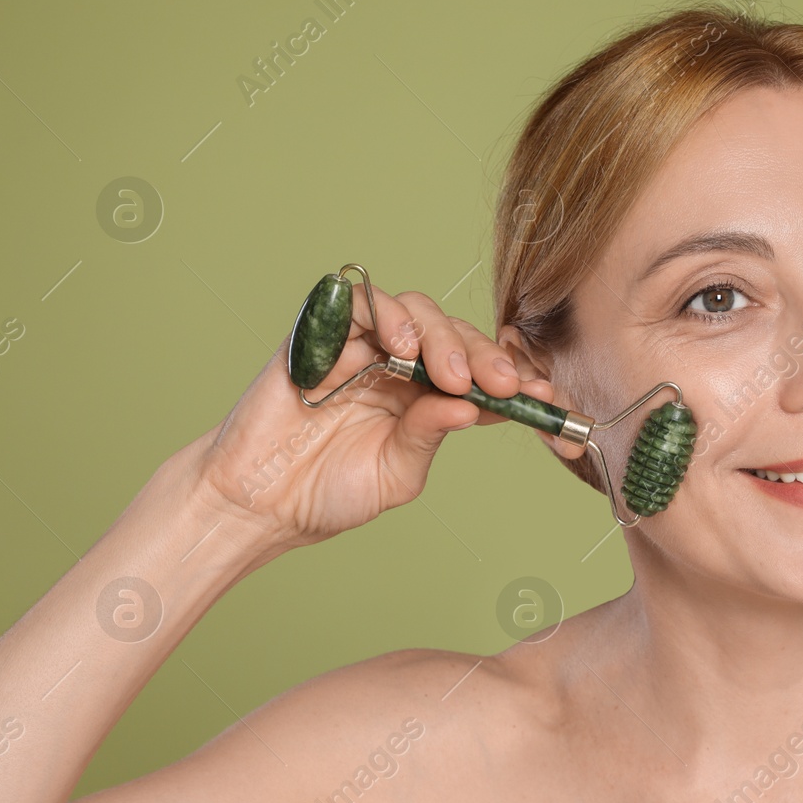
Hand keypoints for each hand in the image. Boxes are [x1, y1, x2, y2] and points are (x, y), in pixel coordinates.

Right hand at [191, 282, 547, 549]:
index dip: (515, 379)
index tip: (545, 396)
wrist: (256, 502)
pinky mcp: (321, 333)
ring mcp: (360, 346)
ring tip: (445, 371)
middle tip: (499, 384)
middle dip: (484, 356)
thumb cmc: (326, 492)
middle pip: (454, 335)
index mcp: (425, 398)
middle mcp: (398, 366)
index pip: (479, 374)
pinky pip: (359, 301)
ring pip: (414, 310)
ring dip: (440, 335)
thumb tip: (471, 406)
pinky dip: (387, 314)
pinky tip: (401, 346)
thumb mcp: (396, 474)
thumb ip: (430, 435)